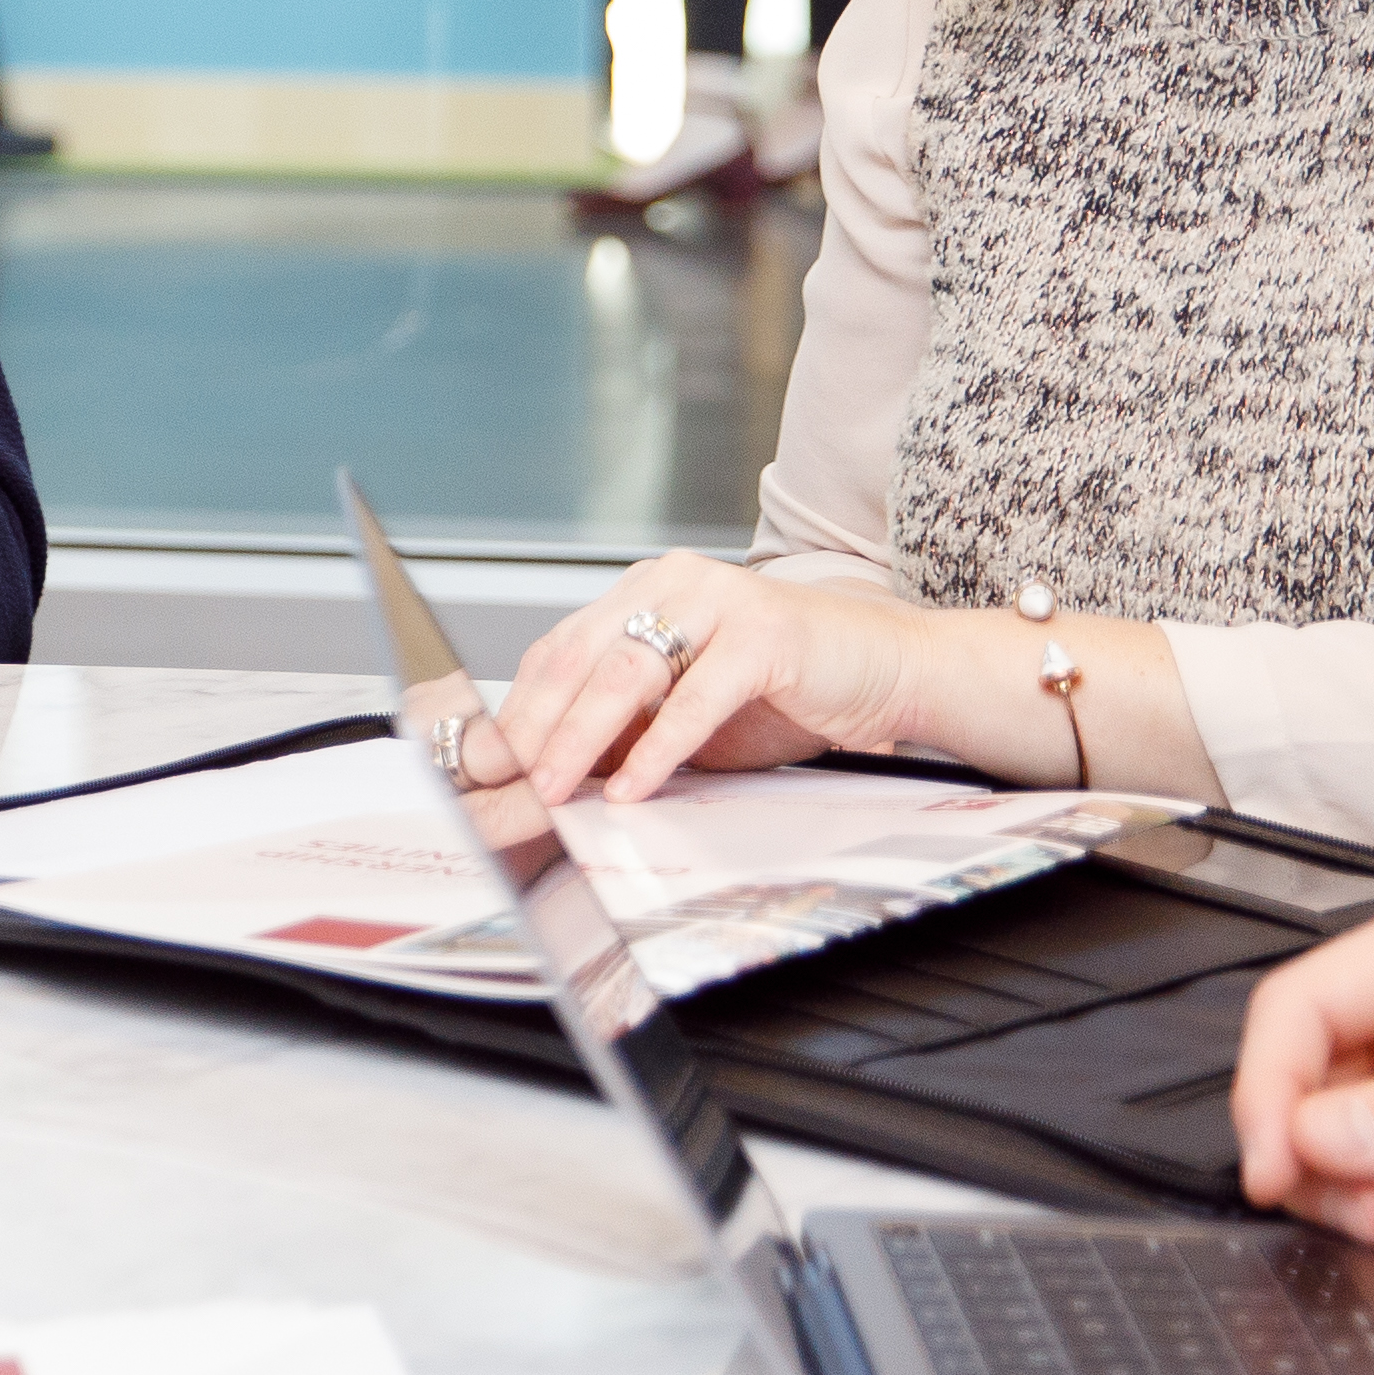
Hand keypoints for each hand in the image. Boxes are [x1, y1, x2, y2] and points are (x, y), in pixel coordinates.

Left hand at [494, 552, 899, 801]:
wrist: (890, 670)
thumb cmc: (788, 693)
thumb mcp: (686, 713)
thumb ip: (625, 729)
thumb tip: (548, 773)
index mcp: (645, 592)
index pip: (558, 650)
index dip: (516, 709)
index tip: (482, 761)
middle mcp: (674, 585)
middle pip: (578, 658)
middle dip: (533, 727)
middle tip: (501, 782)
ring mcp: (719, 601)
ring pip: (625, 672)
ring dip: (579, 738)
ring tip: (551, 790)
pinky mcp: (764, 634)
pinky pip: (696, 697)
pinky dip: (658, 748)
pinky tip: (632, 786)